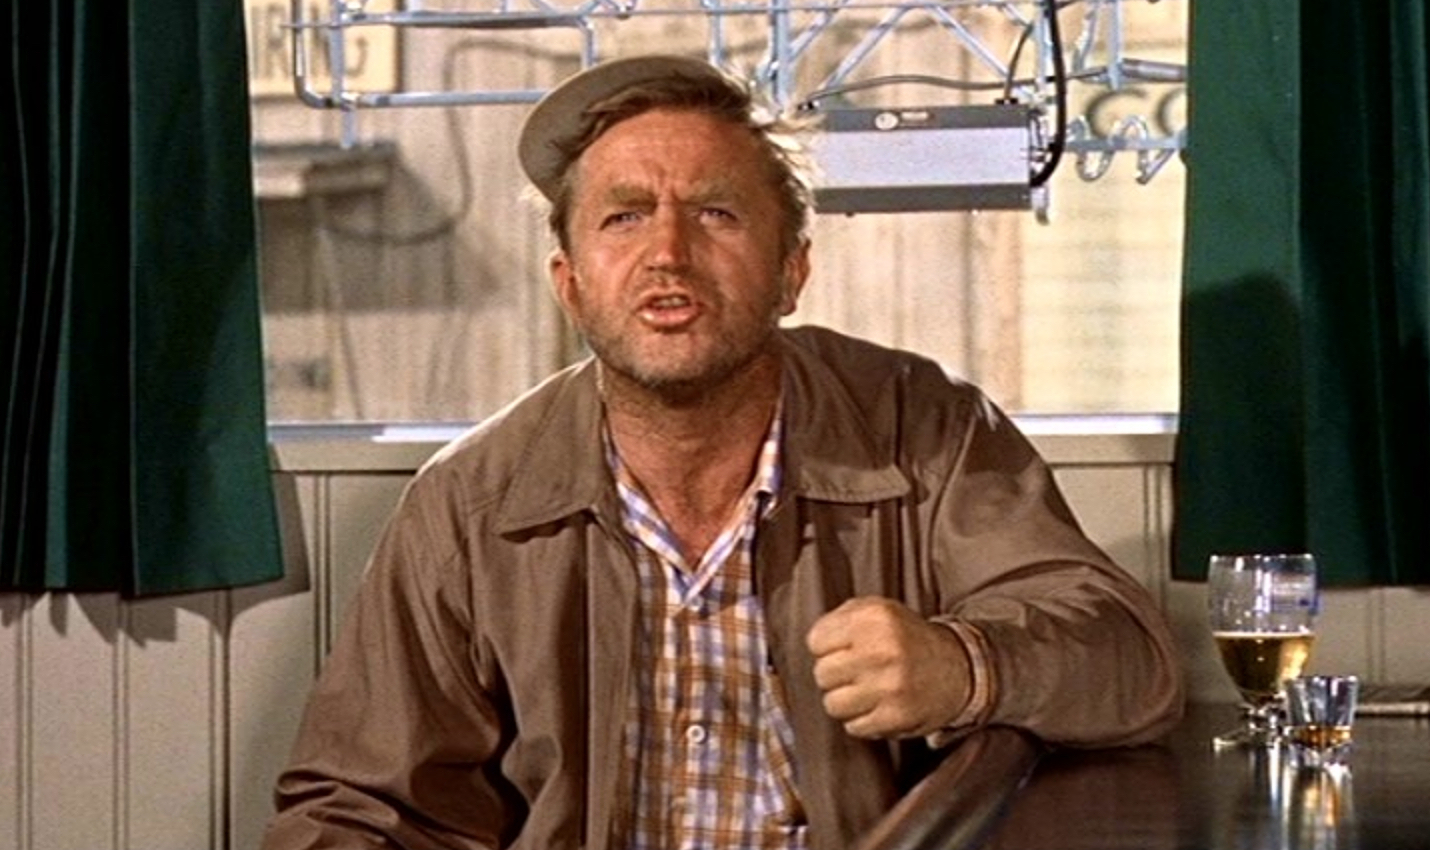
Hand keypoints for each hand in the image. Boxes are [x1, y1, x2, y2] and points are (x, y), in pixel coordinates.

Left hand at [805, 596, 973, 738]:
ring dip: (846, 701)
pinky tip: (878, 706)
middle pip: (821, 674)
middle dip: (835, 675)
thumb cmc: (908, 639)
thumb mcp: (880, 610)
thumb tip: (812, 642)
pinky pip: (854, 727)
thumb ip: (841, 618)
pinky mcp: (897, 717)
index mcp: (874, 617)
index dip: (826, 648)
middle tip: (856, 672)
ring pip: (833, 704)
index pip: (816, 641)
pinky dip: (862, 720)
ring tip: (865, 691)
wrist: (959, 668)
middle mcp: (882, 649)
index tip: (843, 650)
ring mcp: (890, 685)